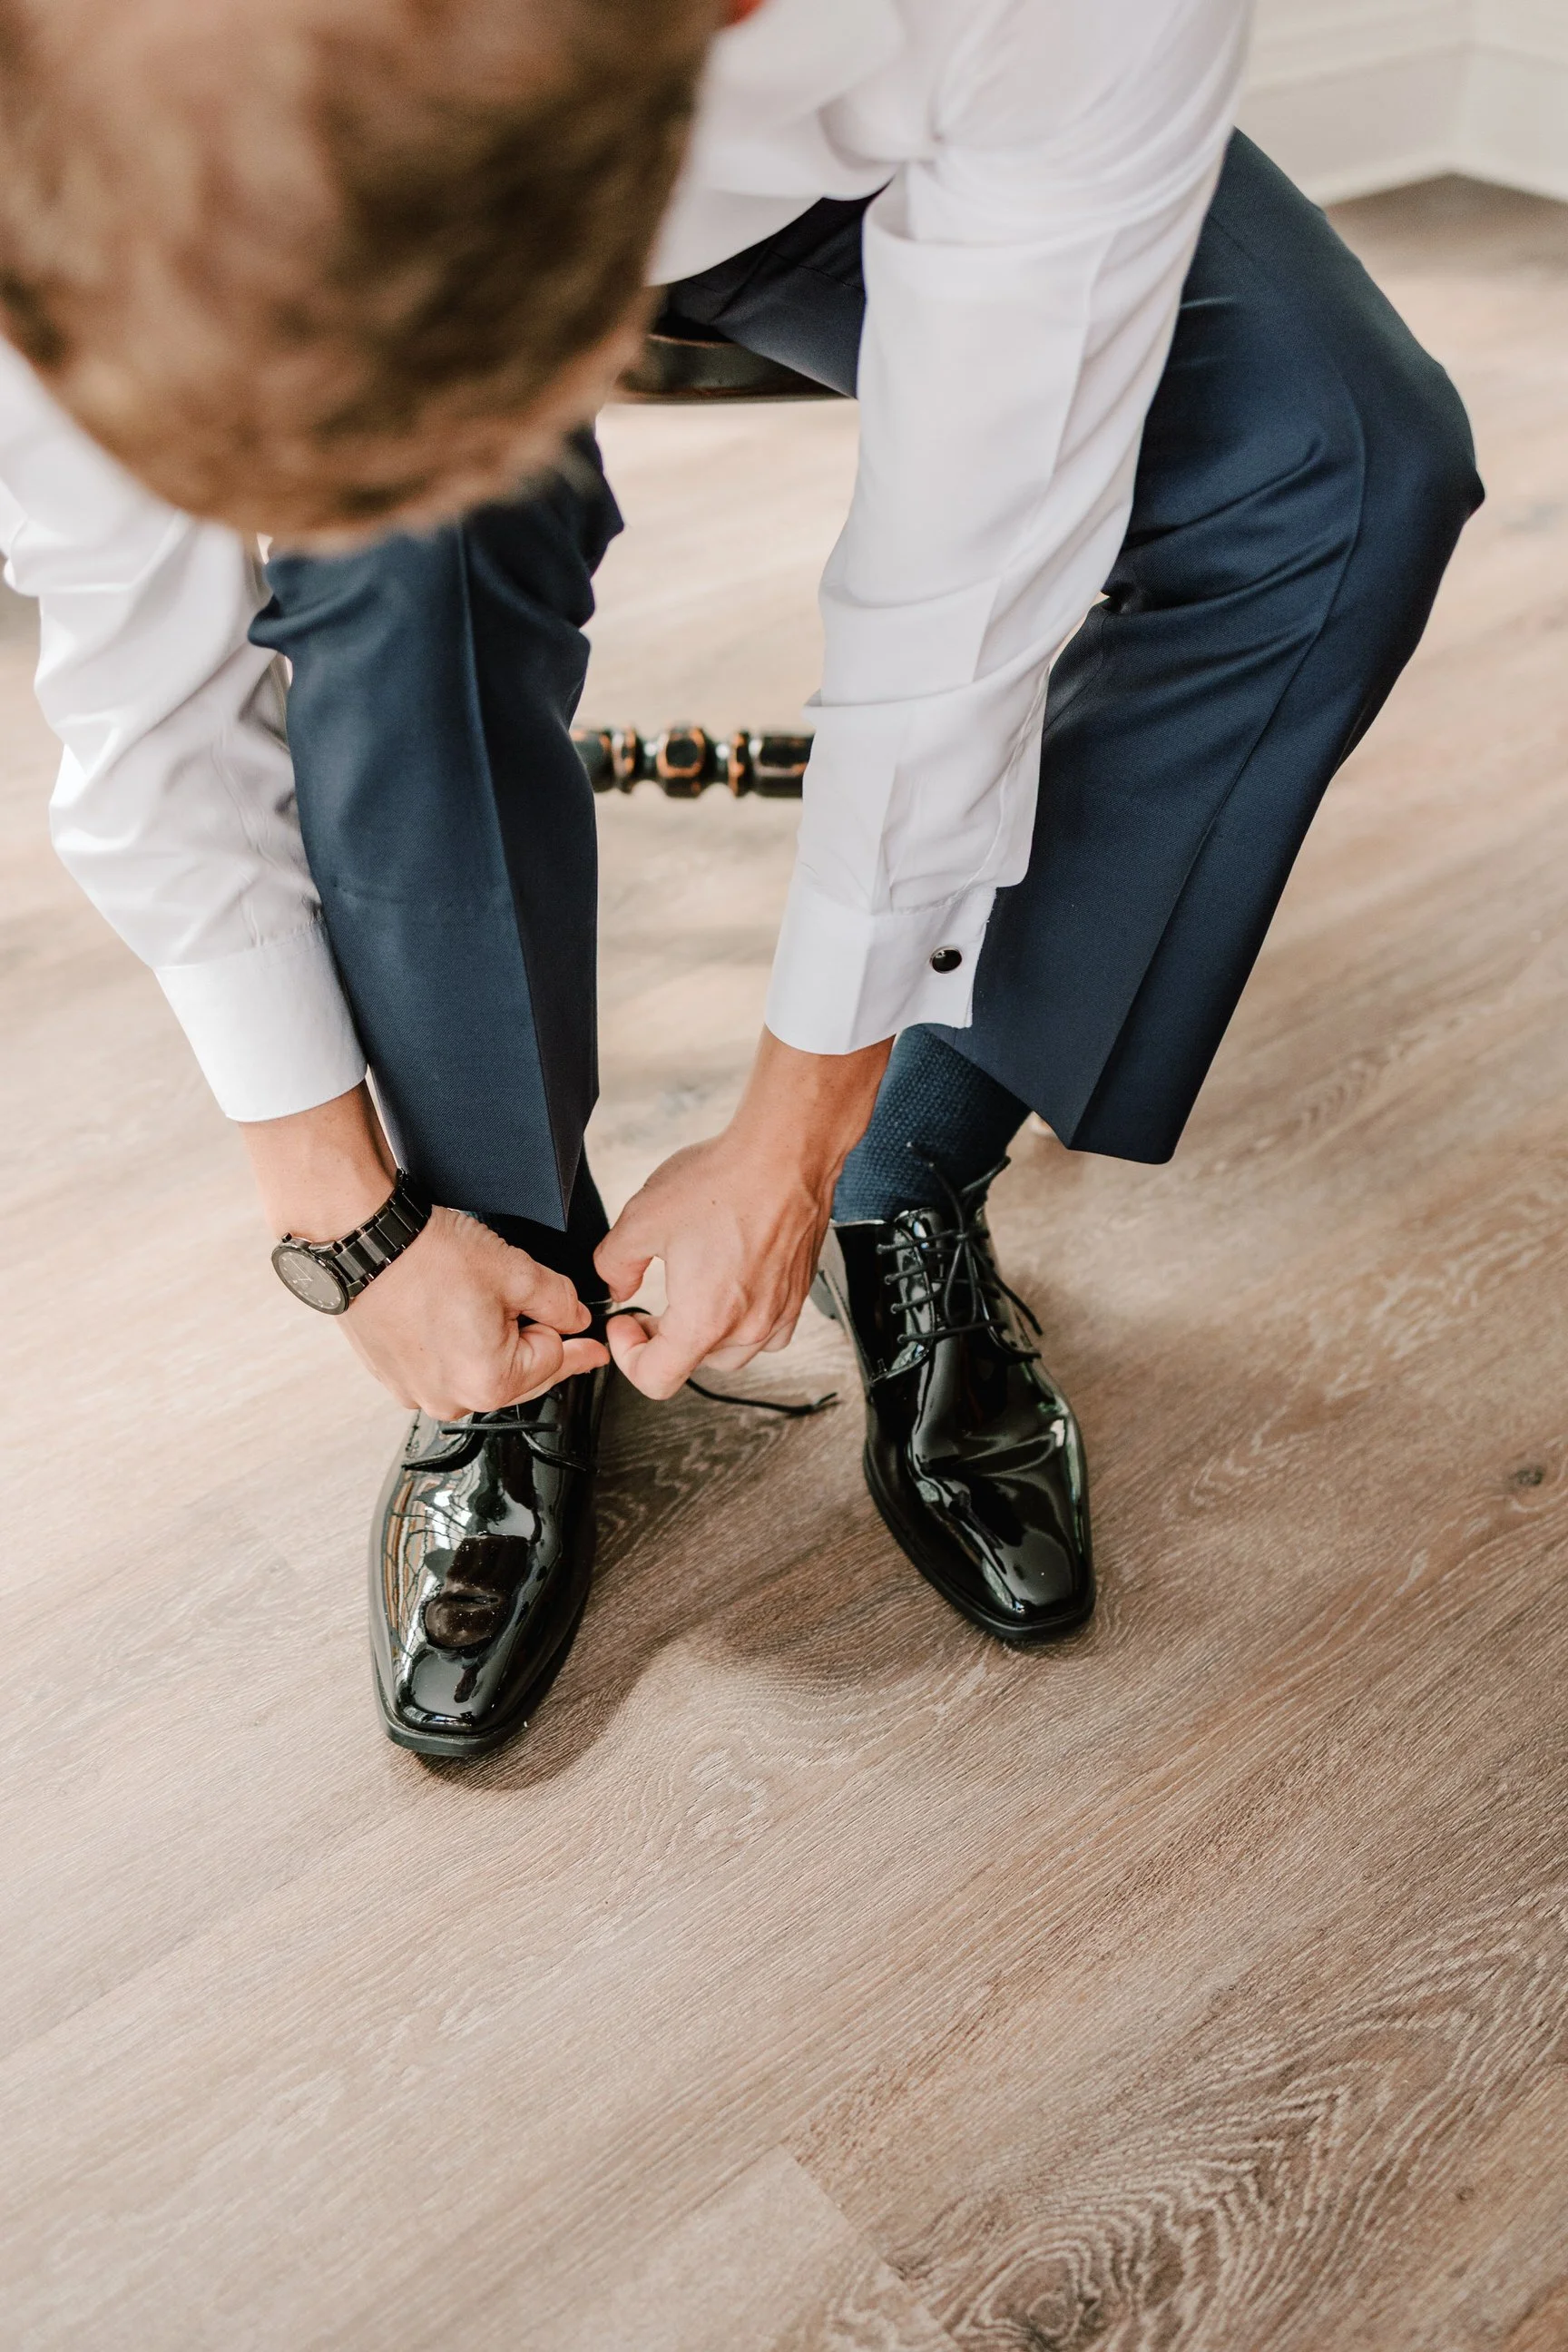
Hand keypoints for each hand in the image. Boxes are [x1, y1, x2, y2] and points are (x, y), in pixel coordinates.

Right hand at [241, 1081, 605, 1415]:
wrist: (361, 1240)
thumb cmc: (425, 1255)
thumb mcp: (514, 1270)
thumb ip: (559, 1300)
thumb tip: (576, 1317)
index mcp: (488, 1382)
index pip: (554, 1360)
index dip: (575, 1340)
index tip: (595, 1351)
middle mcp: (450, 1399)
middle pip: (516, 1373)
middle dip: (527, 1338)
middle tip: (517, 1298)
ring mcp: (415, 1391)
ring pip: (477, 1369)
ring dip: (488, 1340)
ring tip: (471, 1296)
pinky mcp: (391, 1376)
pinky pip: (440, 1365)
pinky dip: (452, 1342)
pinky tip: (445, 1309)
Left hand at [596, 1029, 891, 1400]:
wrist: (785, 1154)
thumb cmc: (725, 1182)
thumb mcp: (641, 1219)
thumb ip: (615, 1264)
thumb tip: (618, 1284)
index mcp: (704, 1320)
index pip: (656, 1380)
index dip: (627, 1358)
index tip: (625, 1326)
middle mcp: (748, 1327)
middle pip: (693, 1365)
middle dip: (663, 1341)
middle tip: (647, 1309)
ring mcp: (778, 1313)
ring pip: (733, 1351)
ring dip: (704, 1334)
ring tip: (689, 1295)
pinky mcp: (798, 1294)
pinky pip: (767, 1331)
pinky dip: (743, 1321)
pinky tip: (730, 1286)